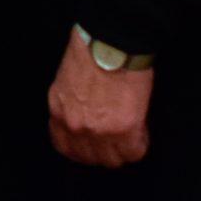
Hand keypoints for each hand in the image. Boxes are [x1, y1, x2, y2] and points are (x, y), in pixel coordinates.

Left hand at [46, 29, 152, 167]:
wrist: (112, 40)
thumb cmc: (91, 51)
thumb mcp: (67, 81)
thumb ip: (71, 105)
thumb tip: (86, 119)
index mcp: (59, 112)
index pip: (66, 149)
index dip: (83, 150)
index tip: (94, 145)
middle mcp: (75, 126)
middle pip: (91, 158)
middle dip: (105, 151)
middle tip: (117, 139)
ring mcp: (99, 130)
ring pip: (114, 160)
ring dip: (124, 150)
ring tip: (131, 135)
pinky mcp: (125, 128)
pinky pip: (135, 152)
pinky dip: (140, 144)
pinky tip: (141, 129)